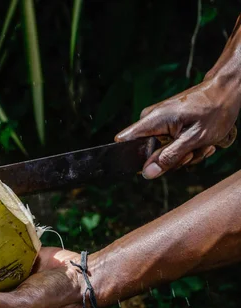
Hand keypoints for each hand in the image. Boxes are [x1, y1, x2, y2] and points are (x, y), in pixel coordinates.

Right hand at [114, 75, 239, 178]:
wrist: (226, 92)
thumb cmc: (214, 110)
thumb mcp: (194, 139)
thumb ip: (169, 157)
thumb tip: (147, 173)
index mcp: (152, 120)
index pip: (123, 141)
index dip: (132, 158)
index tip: (154, 164)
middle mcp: (151, 120)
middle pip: (146, 153)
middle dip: (171, 159)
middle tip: (191, 152)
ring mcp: (159, 122)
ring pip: (161, 151)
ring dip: (183, 155)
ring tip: (201, 145)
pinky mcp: (167, 124)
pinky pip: (169, 145)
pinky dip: (186, 148)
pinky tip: (200, 142)